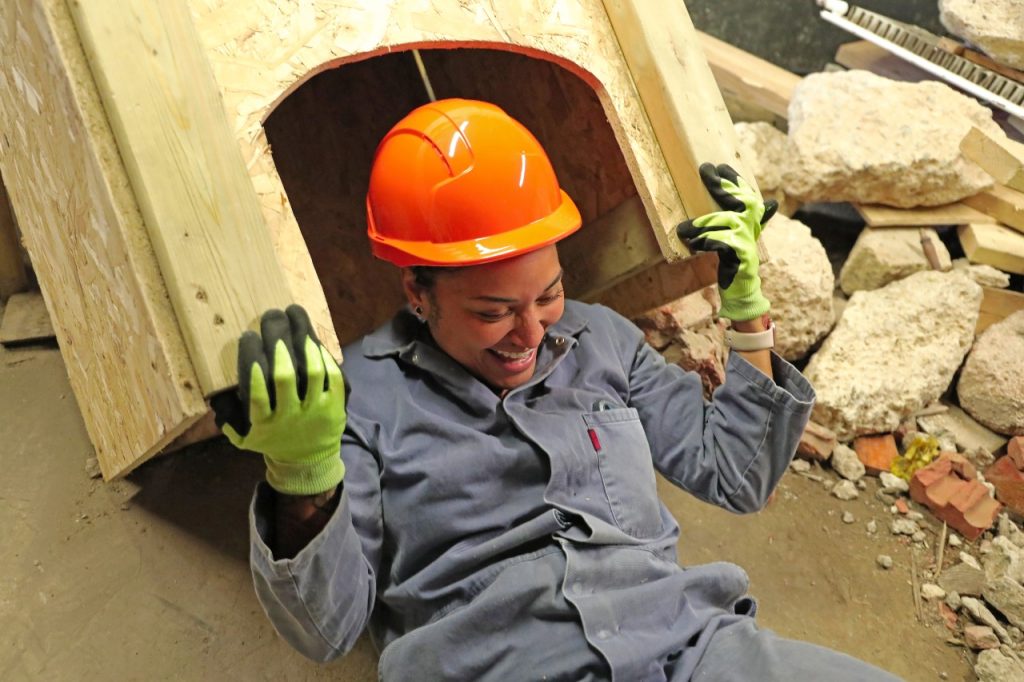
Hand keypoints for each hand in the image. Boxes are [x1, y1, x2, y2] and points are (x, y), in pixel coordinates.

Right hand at [211, 305, 345, 494]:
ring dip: (303, 340)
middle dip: (277, 341)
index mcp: (262, 422)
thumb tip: (212, 392)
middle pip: (283, 375)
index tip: (247, 335)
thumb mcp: (244, 436)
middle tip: (271, 316)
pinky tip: (313, 339)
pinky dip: (324, 357)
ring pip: (312, 372)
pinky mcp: (335, 406)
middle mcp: (289, 416)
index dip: (251, 361)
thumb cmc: (272, 440)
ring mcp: (315, 411)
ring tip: (294, 316)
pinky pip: (332, 377)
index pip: (255, 389)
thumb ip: (227, 416)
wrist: (308, 462)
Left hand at [676, 163, 776, 320]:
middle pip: (743, 201)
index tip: (720, 166)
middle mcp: (752, 229)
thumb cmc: (732, 262)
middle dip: (722, 186)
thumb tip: (766, 202)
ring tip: (683, 229)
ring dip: (703, 223)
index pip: (746, 195)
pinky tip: (694, 244)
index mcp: (750, 223)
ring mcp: (748, 243)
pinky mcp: (742, 258)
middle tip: (706, 170)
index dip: (735, 180)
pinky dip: (706, 241)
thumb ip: (737, 220)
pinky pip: (722, 243)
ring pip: (727, 221)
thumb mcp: (732, 238)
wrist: (740, 291)